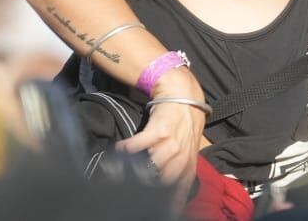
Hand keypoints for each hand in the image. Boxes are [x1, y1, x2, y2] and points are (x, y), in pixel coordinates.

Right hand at [116, 67, 205, 210]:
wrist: (184, 98)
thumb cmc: (182, 128)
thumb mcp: (186, 152)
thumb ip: (176, 172)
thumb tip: (164, 194)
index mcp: (188, 166)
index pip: (179, 192)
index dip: (169, 205)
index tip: (157, 213)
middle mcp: (181, 157)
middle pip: (162, 181)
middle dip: (146, 187)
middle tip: (128, 187)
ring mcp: (171, 144)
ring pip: (150, 166)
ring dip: (133, 169)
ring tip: (120, 171)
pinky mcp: (159, 131)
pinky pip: (139, 145)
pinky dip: (127, 148)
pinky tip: (119, 149)